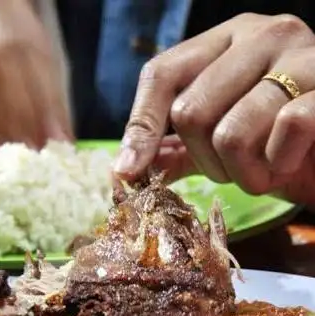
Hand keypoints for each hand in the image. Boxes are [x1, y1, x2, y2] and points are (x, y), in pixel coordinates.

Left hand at [114, 13, 314, 205]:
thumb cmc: (271, 142)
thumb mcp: (214, 143)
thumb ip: (174, 150)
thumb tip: (125, 168)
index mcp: (222, 42)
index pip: (161, 74)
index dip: (141, 127)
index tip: (129, 172)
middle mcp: (259, 36)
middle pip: (190, 112)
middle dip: (205, 161)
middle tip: (230, 168)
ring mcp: (300, 56)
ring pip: (231, 133)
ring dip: (241, 173)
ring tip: (260, 170)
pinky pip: (285, 130)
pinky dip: (278, 165)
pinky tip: (287, 163)